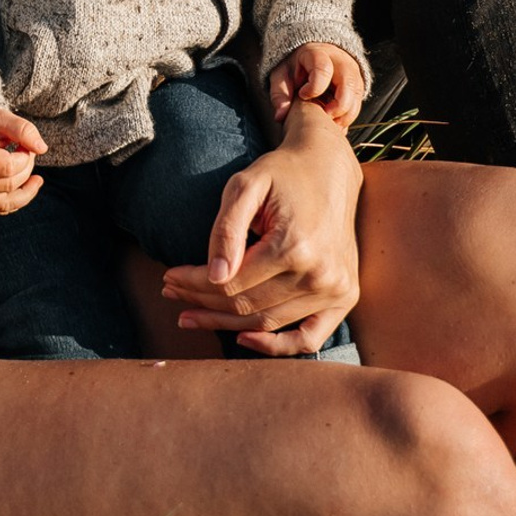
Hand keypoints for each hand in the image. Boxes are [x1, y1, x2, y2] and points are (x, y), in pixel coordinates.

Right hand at [0, 106, 46, 214]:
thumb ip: (23, 129)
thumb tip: (43, 149)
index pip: (8, 168)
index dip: (25, 158)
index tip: (24, 145)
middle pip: (9, 185)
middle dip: (26, 169)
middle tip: (26, 153)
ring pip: (6, 204)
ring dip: (26, 191)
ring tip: (35, 178)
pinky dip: (15, 201)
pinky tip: (24, 187)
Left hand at [160, 102, 361, 354]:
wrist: (328, 168)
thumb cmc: (281, 174)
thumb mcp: (245, 186)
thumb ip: (227, 229)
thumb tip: (214, 276)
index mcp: (295, 246)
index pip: (232, 283)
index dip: (195, 284)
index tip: (169, 277)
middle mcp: (319, 275)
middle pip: (248, 307)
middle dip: (203, 303)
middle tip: (172, 295)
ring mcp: (336, 290)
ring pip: (269, 323)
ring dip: (226, 324)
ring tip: (193, 314)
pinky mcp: (345, 296)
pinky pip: (309, 337)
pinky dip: (277, 346)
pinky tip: (243, 339)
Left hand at [266, 43, 365, 128]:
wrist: (313, 55)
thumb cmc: (296, 66)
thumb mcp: (281, 75)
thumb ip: (279, 94)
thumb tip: (280, 116)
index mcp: (318, 54)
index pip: (323, 70)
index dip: (313, 88)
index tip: (302, 95)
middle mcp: (340, 62)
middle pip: (348, 85)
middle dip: (337, 106)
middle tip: (322, 115)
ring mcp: (352, 73)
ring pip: (357, 97)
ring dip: (344, 115)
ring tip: (327, 120)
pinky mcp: (357, 86)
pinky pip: (358, 104)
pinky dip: (348, 117)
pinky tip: (334, 121)